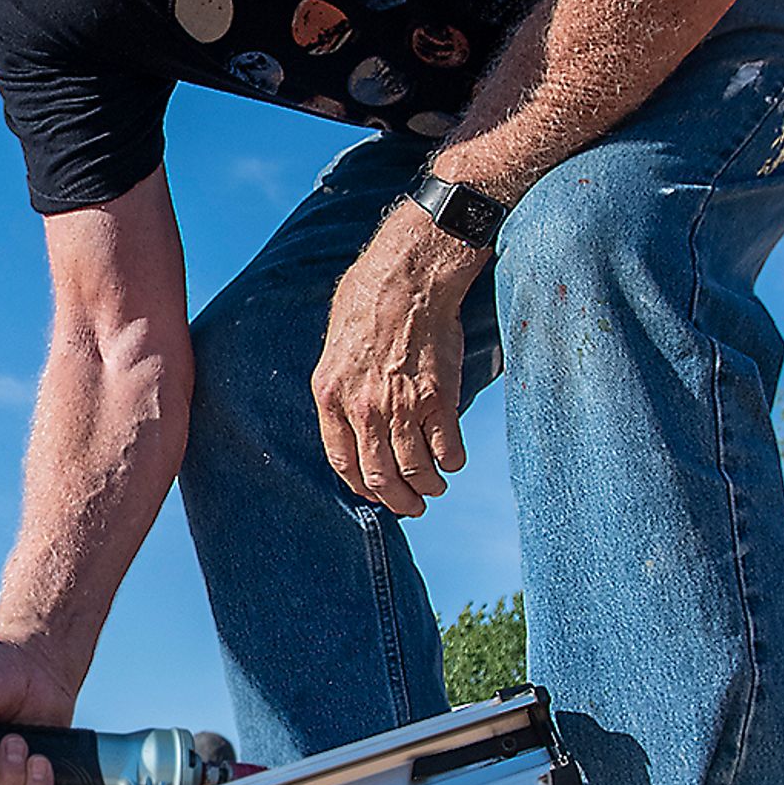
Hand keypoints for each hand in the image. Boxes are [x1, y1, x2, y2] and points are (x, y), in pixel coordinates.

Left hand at [313, 210, 483, 516]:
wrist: (407, 278)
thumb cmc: (370, 301)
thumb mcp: (335, 348)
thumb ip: (341, 387)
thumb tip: (351, 418)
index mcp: (331, 397)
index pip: (342, 462)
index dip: (361, 486)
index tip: (375, 493)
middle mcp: (363, 410)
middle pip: (379, 476)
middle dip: (397, 500)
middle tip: (412, 506)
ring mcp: (402, 407)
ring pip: (414, 470)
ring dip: (427, 486)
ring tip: (435, 487)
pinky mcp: (438, 400)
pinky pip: (446, 449)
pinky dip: (451, 462)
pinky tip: (452, 460)